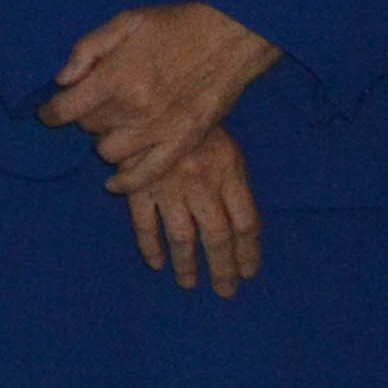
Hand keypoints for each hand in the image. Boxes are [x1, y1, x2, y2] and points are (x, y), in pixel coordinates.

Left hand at [44, 0, 278, 194]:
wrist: (230, 35)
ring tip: (115, 127)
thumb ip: (87, 50)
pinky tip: (115, 182)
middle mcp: (134, 108)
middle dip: (86, 117)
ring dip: (106, 141)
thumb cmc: (174, 25)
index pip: (66, 109)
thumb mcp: (124, 22)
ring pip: (110, 153)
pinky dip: (127, 181)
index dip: (50, 113)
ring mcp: (160, 129)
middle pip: (89, 128)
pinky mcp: (184, 141)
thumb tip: (62, 80)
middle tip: (96, 106)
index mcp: (115, 77)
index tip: (48, 113)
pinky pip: (147, 173)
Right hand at [127, 122, 262, 294]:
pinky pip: (144, 223)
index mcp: (229, 171)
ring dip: (187, 264)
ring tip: (188, 283)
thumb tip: (242, 232)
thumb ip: (234, 185)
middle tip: (224, 291)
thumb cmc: (197, 126)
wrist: (152, 96)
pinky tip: (156, 262)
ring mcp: (169, 186)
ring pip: (182, 235)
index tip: (248, 273)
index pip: (246, 222)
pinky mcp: (138, 185)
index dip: (249, 252)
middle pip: (217, 235)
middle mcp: (202, 183)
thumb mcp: (227, 149)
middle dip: (222, 268)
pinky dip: (150, 245)